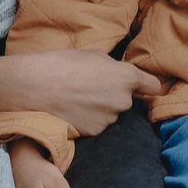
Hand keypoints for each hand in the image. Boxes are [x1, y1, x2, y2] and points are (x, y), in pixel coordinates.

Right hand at [0, 49, 160, 134]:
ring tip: (76, 97)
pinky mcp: (94, 132)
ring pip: (110, 113)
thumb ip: (113, 67)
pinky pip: (96, 124)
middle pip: (126, 99)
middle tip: (91, 86)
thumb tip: (117, 73)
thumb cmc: (63, 64)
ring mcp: (108, 119)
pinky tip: (71, 109)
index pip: (152, 86)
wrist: (35, 87)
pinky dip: (87, 119)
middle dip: (113, 95)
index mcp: (126, 78)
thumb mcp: (93, 55)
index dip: (147, 86)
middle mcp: (123, 101)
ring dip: (99, 108)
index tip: (142, 87)